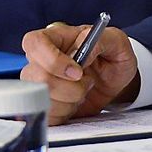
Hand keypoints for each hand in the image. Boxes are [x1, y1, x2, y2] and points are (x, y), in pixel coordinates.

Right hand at [21, 23, 139, 125]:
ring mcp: (39, 82)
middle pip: (36, 75)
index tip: (77, 71)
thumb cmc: (114, 55)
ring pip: (40, 98)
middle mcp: (42, 59)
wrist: (116, 80)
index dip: (52, 59)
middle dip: (69, 86)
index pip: (34, 42)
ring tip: (83, 90)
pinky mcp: (44, 103)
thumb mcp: (117, 41)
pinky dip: (65, 113)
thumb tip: (80, 51)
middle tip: (88, 81)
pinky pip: (46, 114)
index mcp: (58, 37)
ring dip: (69, 100)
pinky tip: (75, 103)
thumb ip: (101, 40)